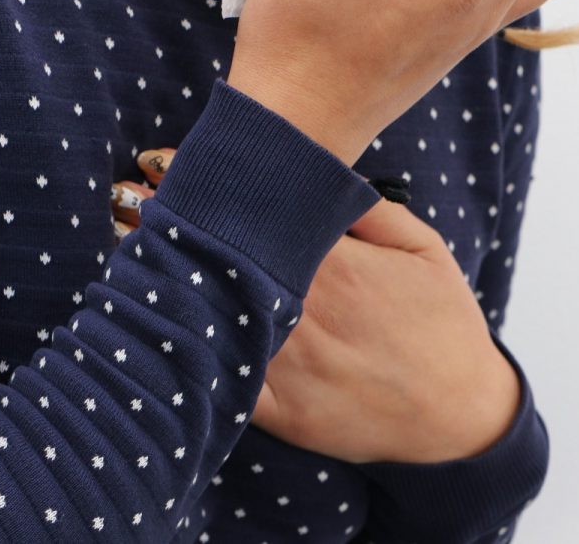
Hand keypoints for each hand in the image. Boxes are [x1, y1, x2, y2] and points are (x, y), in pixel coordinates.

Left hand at [115, 149, 520, 464]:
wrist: (458, 418)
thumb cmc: (443, 325)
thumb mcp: (424, 248)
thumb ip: (368, 209)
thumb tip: (315, 175)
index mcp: (338, 267)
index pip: (257, 214)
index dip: (205, 185)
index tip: (162, 161)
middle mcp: (306, 312)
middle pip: (224, 259)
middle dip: (171, 223)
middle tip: (122, 194)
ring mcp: (290, 365)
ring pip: (213, 315)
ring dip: (164, 279)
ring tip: (119, 242)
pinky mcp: (280, 411)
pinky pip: (221, 377)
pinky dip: (182, 349)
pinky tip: (147, 321)